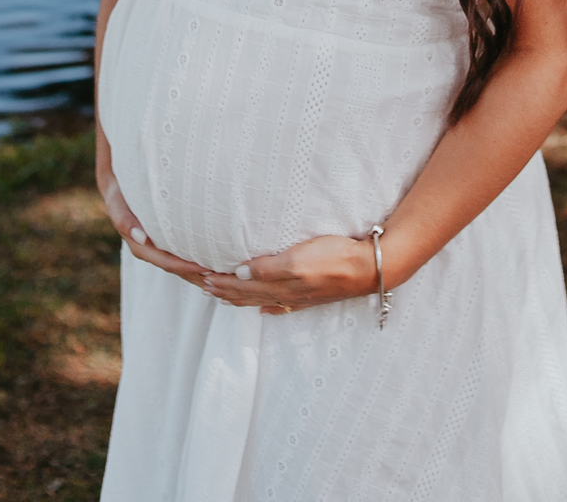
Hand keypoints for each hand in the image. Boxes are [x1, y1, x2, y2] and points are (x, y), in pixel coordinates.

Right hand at [97, 170, 211, 288]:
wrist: (118, 184)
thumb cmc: (120, 192)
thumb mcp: (117, 203)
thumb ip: (124, 220)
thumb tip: (140, 238)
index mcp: (141, 246)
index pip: (167, 262)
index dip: (186, 267)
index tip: (206, 268)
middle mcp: (151, 251)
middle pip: (178, 269)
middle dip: (198, 274)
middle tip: (222, 277)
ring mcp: (159, 247)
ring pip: (182, 266)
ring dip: (201, 272)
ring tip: (224, 274)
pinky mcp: (165, 241)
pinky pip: (183, 255)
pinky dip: (198, 261)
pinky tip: (216, 262)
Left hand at [202, 235, 377, 314]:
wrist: (370, 269)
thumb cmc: (335, 258)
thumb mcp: (298, 259)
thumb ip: (268, 269)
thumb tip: (238, 273)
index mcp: (277, 286)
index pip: (238, 287)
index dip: (217, 282)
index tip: (196, 275)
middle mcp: (283, 295)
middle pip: (243, 295)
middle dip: (220, 290)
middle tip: (199, 284)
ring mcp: (296, 298)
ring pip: (258, 299)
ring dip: (236, 296)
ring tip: (219, 292)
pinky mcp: (309, 296)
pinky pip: (279, 304)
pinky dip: (265, 305)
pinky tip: (262, 308)